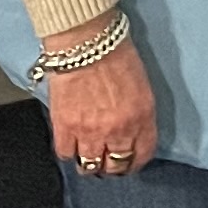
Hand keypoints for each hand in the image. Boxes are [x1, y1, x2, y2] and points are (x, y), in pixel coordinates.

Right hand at [44, 23, 159, 176]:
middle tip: (107, 161)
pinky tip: (71, 144)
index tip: (130, 162)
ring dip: (90, 163)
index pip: (143, 155)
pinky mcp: (65, 126)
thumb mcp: (142, 86)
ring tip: (88, 155)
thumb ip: (139, 114)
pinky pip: (66, 153)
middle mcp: (118, 130)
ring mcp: (90, 131)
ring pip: (90, 166)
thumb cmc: (115, 53)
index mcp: (142, 118)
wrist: (86, 40)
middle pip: (115, 166)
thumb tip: (132, 132)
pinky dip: (68, 151)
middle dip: (112, 166)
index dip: (135, 163)